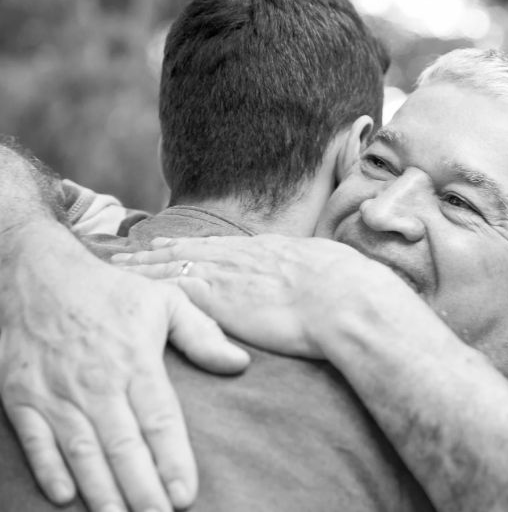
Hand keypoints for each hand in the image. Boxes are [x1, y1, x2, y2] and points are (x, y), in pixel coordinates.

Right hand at [0, 222, 250, 511]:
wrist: (37, 273)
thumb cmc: (109, 291)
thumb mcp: (165, 301)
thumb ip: (204, 335)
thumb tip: (240, 363)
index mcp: (135, 360)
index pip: (159, 421)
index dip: (173, 461)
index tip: (186, 494)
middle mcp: (96, 381)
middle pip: (123, 446)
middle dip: (142, 489)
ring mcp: (56, 392)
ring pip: (82, 451)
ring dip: (102, 490)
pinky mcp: (21, 396)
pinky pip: (35, 441)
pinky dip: (49, 470)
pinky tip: (67, 497)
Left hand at [112, 234, 414, 358]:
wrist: (346, 300)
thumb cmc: (350, 290)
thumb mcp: (333, 268)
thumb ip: (319, 269)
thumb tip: (331, 274)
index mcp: (270, 250)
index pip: (223, 245)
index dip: (196, 245)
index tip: (177, 243)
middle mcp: (242, 255)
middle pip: (189, 248)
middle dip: (159, 249)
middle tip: (132, 250)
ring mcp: (226, 273)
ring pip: (171, 264)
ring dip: (143, 265)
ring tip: (119, 264)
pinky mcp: (215, 296)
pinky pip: (169, 287)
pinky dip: (146, 285)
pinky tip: (128, 287)